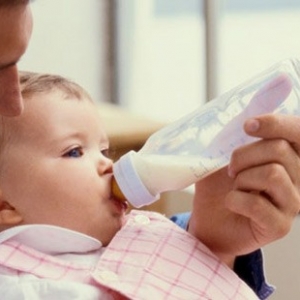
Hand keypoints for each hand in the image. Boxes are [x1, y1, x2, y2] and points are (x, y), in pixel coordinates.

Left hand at [188, 114, 299, 265]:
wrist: (207, 219)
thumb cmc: (217, 185)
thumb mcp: (221, 155)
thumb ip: (235, 133)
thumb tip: (250, 104)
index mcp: (286, 157)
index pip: (298, 132)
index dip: (276, 123)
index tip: (247, 126)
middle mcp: (297, 178)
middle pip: (279, 150)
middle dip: (243, 155)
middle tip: (230, 169)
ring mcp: (291, 203)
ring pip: (272, 174)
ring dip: (242, 178)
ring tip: (234, 187)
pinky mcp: (279, 226)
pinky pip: (258, 205)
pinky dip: (235, 200)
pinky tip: (231, 203)